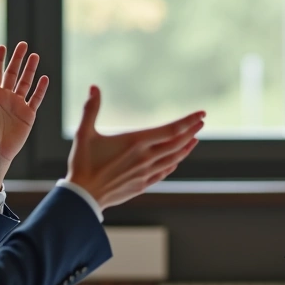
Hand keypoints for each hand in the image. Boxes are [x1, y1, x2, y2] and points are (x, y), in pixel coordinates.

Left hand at [0, 42, 48, 190]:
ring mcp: (17, 104)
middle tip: (23, 45)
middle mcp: (5, 97)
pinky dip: (41, 89)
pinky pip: (36, 98)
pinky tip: (44, 78)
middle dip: (18, 59)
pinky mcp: (28, 114)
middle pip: (13, 73)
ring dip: (30, 70)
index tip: (2, 47)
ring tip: (35, 56)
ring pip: (25, 82)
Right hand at [66, 85, 203, 209]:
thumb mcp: (84, 134)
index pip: (171, 129)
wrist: (84, 196)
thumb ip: (91, 109)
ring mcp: (145, 172)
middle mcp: (145, 157)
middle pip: (177, 143)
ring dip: (186, 148)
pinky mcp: (142, 185)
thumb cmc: (83, 164)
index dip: (188, 120)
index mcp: (136, 142)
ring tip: (194, 139)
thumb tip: (93, 88)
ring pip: (174, 158)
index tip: (201, 114)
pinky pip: (163, 172)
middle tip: (201, 122)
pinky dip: (173, 164)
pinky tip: (176, 160)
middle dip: (191, 131)